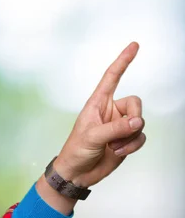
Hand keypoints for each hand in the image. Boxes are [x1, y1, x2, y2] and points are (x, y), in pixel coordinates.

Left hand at [55, 42, 145, 187]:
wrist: (78, 172)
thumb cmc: (76, 150)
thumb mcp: (92, 136)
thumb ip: (116, 128)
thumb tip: (139, 122)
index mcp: (97, 103)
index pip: (112, 77)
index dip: (123, 61)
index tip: (134, 45)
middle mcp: (110, 111)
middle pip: (135, 103)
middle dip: (133, 118)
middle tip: (123, 132)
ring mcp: (119, 125)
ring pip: (140, 122)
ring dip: (130, 137)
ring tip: (113, 146)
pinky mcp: (127, 139)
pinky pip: (141, 137)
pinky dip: (133, 146)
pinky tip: (118, 152)